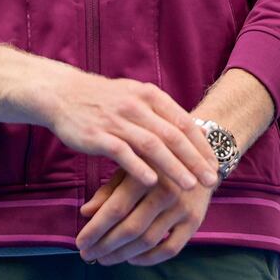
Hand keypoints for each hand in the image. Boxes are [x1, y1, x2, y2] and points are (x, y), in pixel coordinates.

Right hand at [37, 69, 218, 192]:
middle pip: (173, 135)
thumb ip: (164, 114)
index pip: (184, 122)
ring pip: (152, 145)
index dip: (202, 145)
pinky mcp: (97, 135)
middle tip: (211, 179)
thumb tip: (198, 132)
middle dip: (195, 159)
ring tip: (189, 185)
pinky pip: (122, 153)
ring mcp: (117, 120)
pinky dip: (138, 167)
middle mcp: (137, 106)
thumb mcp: (137, 97)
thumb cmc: (106, 100)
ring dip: (173, 166)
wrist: (63, 94)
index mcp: (151, 96)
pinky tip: (152, 182)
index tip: (216, 163)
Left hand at [76, 167, 213, 265]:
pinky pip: (170, 249)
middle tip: (87, 254)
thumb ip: (109, 189)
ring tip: (104, 259)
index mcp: (148, 173)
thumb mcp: (132, 167)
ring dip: (121, 255)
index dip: (95, 229)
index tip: (80, 242)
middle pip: (130, 228)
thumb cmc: (156, 164)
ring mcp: (183, 208)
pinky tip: (132, 258)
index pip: (116, 208)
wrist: (200, 158)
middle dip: (104, 246)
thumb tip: (86, 212)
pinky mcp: (195, 221)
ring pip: (148, 241)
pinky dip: (148, 259)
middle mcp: (168, 191)